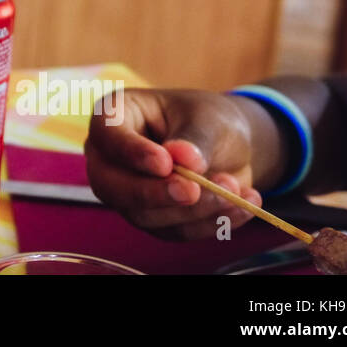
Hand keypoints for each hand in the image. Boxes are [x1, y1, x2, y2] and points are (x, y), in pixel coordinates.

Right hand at [84, 87, 264, 239]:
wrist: (226, 144)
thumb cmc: (207, 119)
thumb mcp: (207, 118)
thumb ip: (194, 138)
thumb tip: (182, 157)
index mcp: (114, 116)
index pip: (107, 135)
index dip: (131, 152)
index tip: (165, 163)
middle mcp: (110, 158)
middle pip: (113, 185)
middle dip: (156, 193)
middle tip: (193, 192)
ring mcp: (126, 192)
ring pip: (145, 214)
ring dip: (192, 210)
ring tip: (234, 189)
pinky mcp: (151, 218)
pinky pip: (173, 231)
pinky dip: (209, 223)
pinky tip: (240, 206)